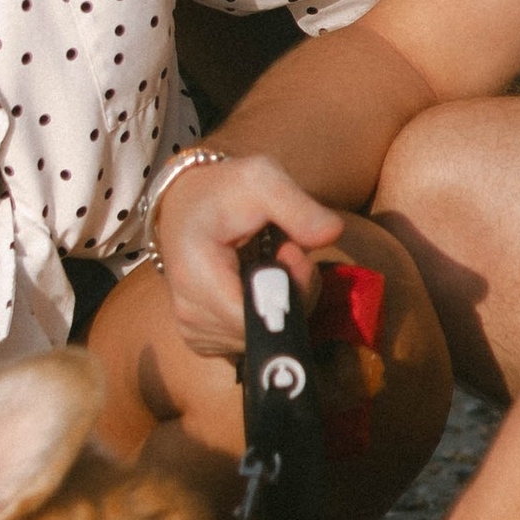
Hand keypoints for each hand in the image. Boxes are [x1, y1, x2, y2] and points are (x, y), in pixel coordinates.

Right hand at [151, 151, 341, 364]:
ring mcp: (194, 333)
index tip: (291, 250)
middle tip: (284, 250)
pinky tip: (256, 284)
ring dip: (281, 304)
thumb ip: (299, 206)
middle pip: (266, 332)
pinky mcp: (203, 341)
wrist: (186, 205)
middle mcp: (189, 315)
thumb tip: (333, 234)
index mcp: (194, 276)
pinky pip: (252, 341)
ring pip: (265, 339)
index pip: (258, 318)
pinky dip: (266, 316)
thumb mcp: (261, 178)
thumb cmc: (224, 191)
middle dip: (291, 294)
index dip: (289, 290)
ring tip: (266, 262)